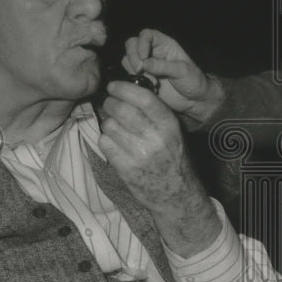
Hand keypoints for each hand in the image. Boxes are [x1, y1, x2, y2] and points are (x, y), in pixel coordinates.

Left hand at [98, 80, 219, 255]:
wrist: (176, 195)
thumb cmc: (172, 158)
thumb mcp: (173, 132)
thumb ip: (155, 112)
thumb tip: (126, 91)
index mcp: (169, 125)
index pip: (143, 98)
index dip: (124, 88)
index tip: (113, 86)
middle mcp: (156, 138)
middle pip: (122, 109)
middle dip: (111, 103)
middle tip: (110, 105)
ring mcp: (140, 154)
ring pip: (110, 125)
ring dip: (108, 123)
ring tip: (116, 128)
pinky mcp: (127, 169)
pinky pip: (105, 143)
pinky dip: (106, 140)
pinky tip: (114, 143)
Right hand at [123, 29, 224, 125]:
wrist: (194, 100)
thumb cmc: (193, 81)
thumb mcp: (183, 71)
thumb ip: (164, 66)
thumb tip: (145, 63)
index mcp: (164, 45)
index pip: (147, 35)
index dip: (142, 43)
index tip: (144, 57)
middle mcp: (153, 53)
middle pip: (132, 45)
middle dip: (133, 57)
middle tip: (141, 70)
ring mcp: (146, 66)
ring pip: (128, 60)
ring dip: (135, 71)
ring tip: (152, 82)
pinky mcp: (142, 79)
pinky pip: (130, 75)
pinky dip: (135, 81)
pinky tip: (149, 87)